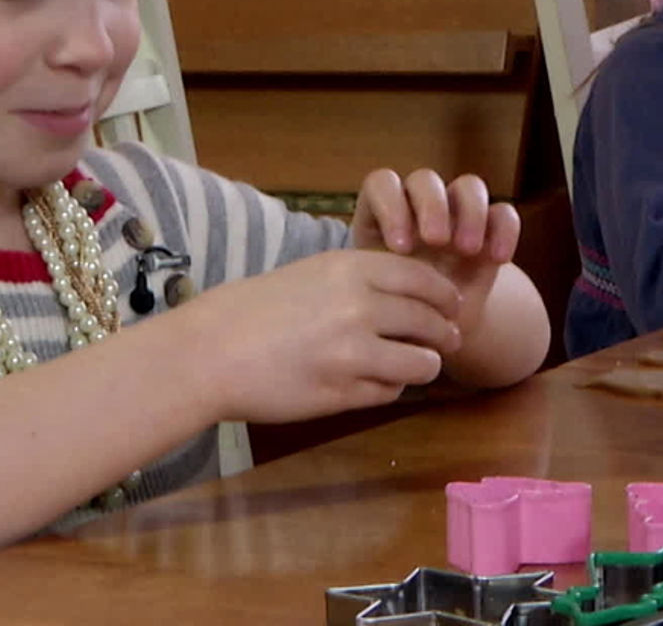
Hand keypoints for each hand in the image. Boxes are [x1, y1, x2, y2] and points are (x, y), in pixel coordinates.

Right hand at [183, 249, 463, 423]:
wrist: (211, 352)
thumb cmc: (253, 309)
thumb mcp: (311, 274)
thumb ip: (358, 280)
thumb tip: (408, 295)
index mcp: (350, 269)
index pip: (423, 279)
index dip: (443, 294)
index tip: (451, 305)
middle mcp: (359, 307)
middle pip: (430, 322)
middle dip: (444, 334)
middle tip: (447, 340)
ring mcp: (353, 353)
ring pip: (421, 363)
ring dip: (424, 366)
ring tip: (415, 366)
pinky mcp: (343, 393)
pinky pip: (389, 393)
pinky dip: (389, 389)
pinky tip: (373, 383)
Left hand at [351, 169, 520, 336]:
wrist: (430, 328)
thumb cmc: (392, 310)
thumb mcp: (375, 299)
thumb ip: (372, 285)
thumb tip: (372, 291)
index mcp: (382, 214)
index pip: (382, 184)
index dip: (391, 207)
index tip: (399, 248)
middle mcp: (420, 206)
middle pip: (426, 180)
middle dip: (432, 206)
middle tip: (436, 241)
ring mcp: (457, 214)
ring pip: (469, 186)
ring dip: (471, 212)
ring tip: (468, 250)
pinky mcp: (490, 230)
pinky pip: (503, 213)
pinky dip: (505, 230)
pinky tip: (498, 259)